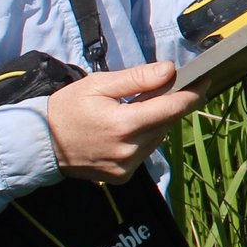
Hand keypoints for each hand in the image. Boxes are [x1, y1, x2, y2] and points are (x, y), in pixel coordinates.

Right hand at [45, 61, 203, 182]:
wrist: (41, 143)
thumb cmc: (68, 108)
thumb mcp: (99, 84)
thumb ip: (137, 78)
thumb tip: (170, 70)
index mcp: (124, 124)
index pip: (172, 108)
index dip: (192, 94)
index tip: (205, 81)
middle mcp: (129, 150)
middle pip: (166, 123)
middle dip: (169, 105)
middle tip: (163, 89)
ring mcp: (126, 167)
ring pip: (157, 138)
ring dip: (155, 122)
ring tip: (136, 110)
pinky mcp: (122, 177)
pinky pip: (144, 153)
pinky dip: (143, 139)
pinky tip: (125, 130)